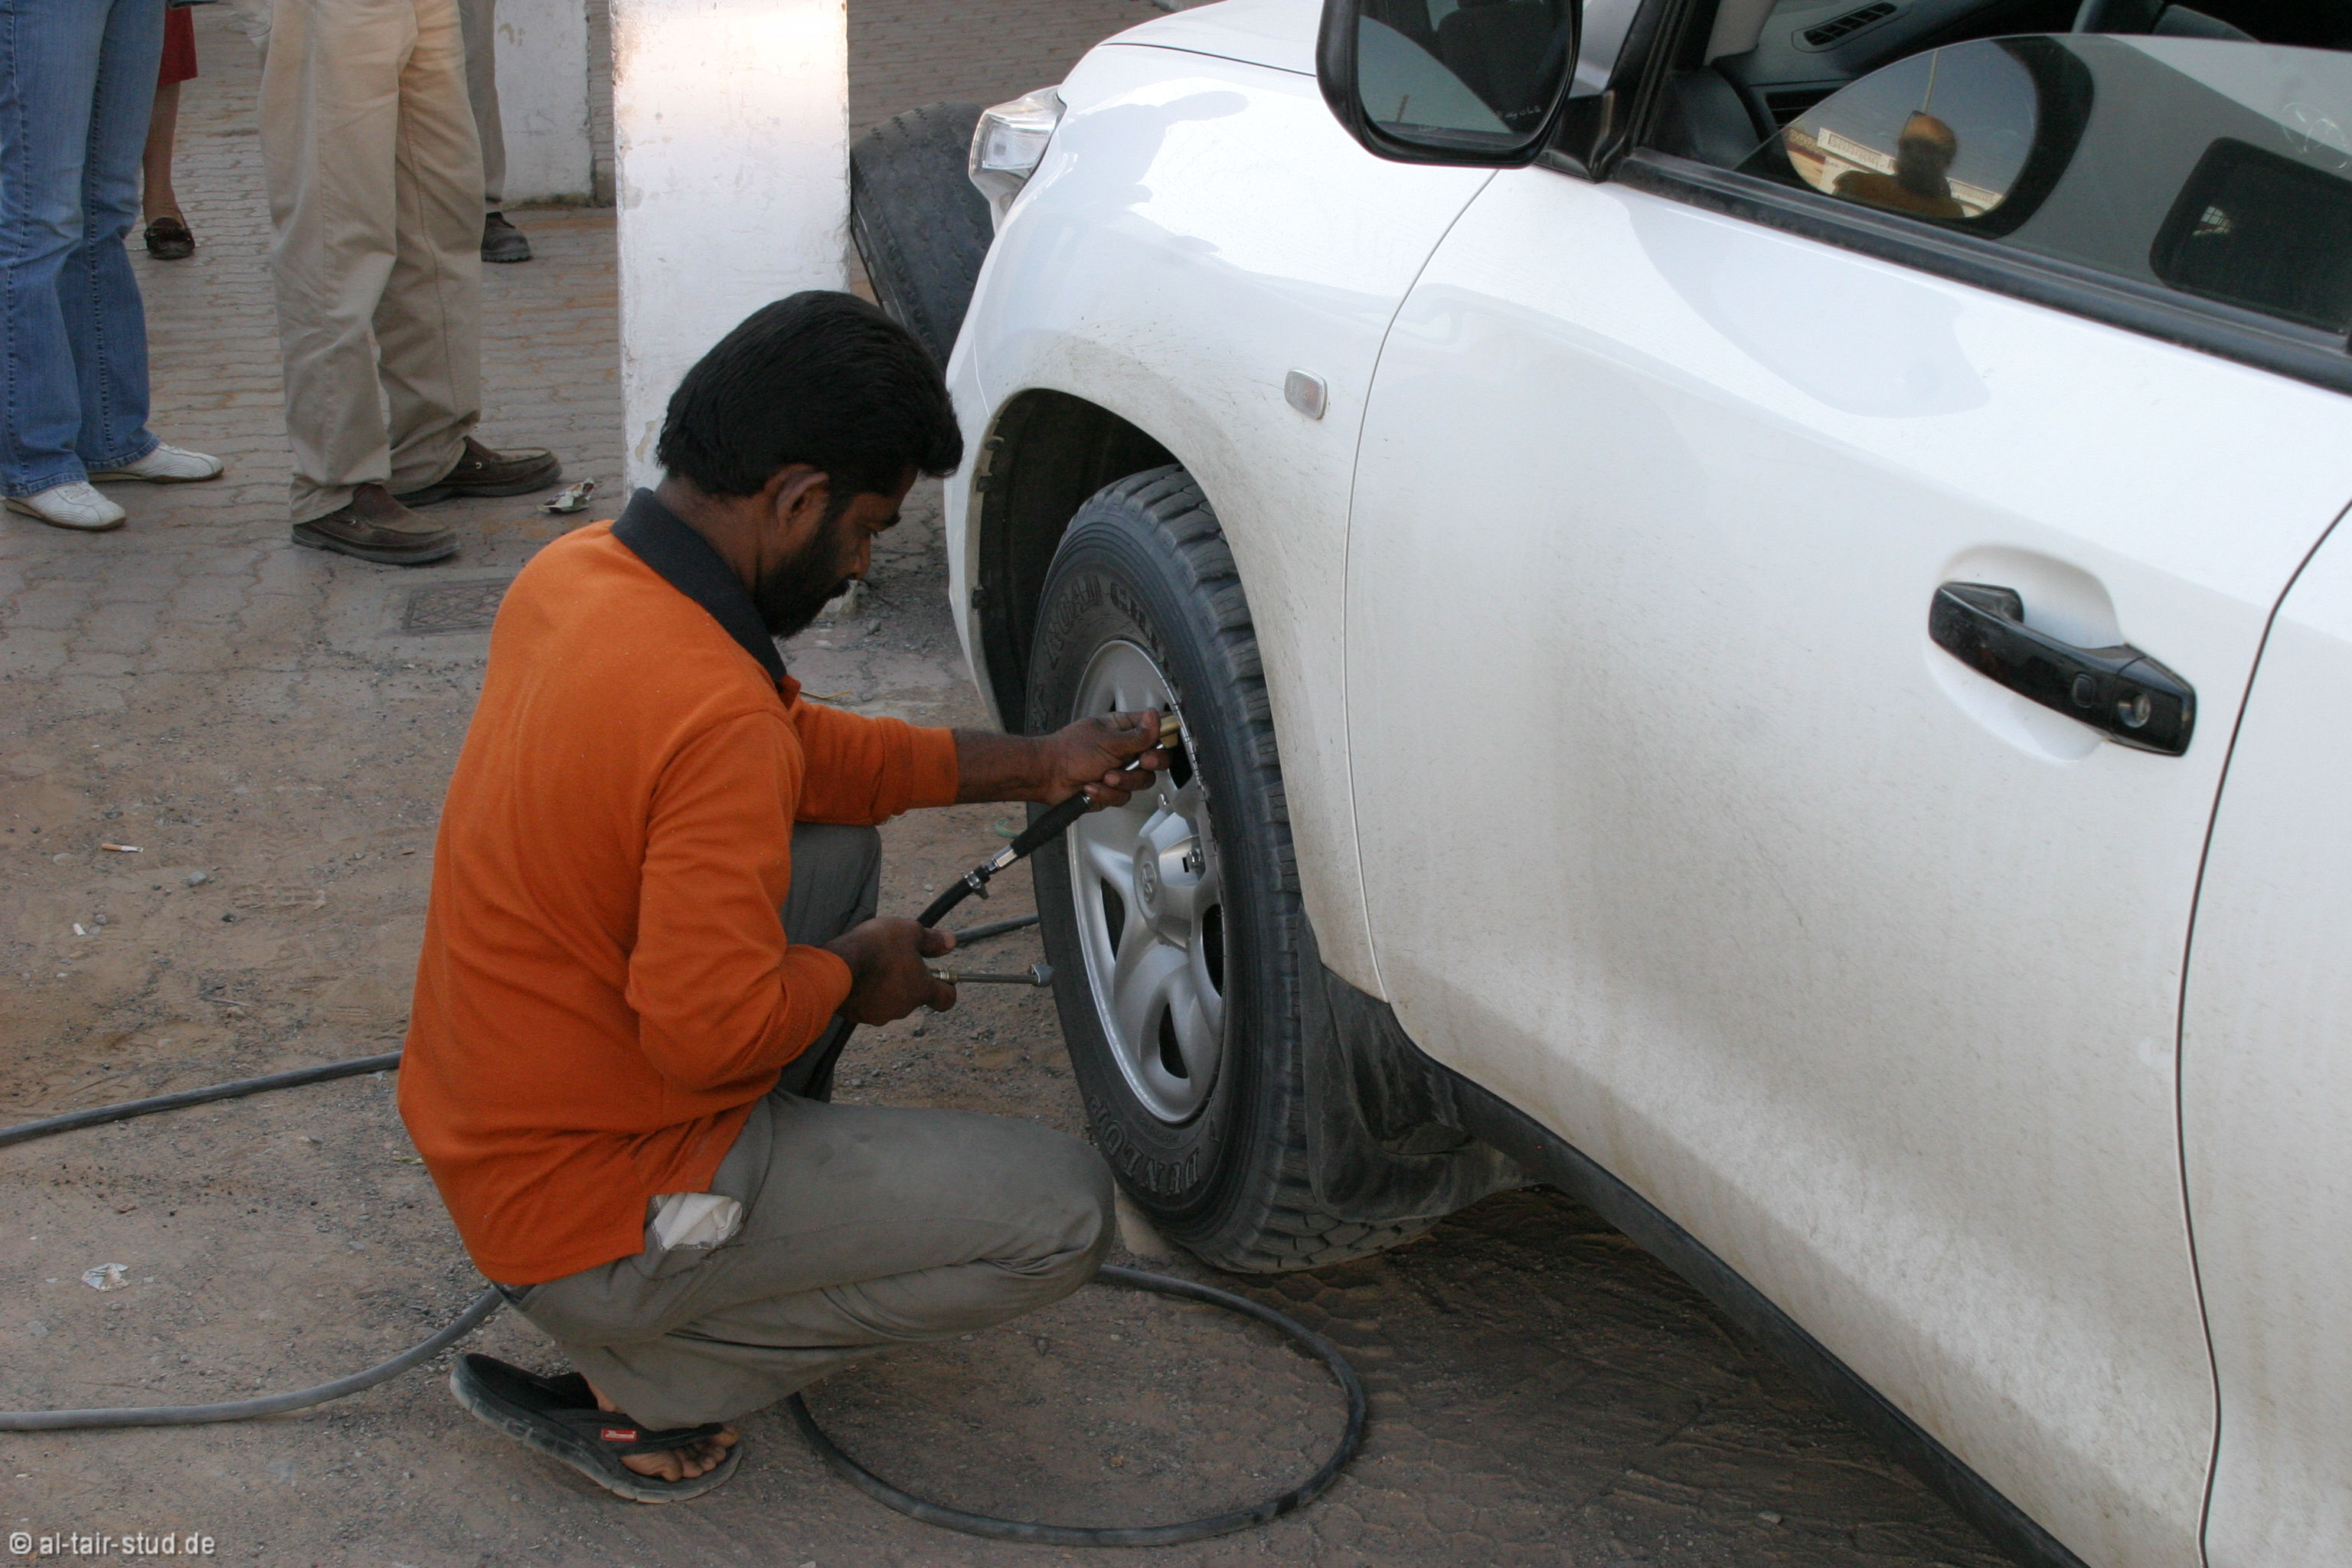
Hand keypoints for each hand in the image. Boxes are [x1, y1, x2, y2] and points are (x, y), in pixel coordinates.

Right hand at [825, 918, 956, 1022]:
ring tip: (873, 965)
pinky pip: (867, 1005)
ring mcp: (879, 1014)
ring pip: (889, 1001)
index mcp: (921, 990)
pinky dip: (865, 994)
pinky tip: (857, 976)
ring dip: (886, 987)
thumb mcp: (908, 932)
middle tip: (896, 960)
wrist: (835, 967)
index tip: (943, 979)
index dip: (947, 989)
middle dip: (909, 981)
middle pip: (914, 997)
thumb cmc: (875, 948)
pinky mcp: (857, 1016)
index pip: (946, 1000)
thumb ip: (931, 940)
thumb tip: (950, 942)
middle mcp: (903, 1008)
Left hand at [1046, 708, 1168, 807]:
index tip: (1158, 744)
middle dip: (1147, 763)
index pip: (1154, 730)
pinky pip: (1123, 797)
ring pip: (1141, 781)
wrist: (1047, 775)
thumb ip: (1137, 735)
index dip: (1162, 737)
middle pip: (1155, 760)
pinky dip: (1105, 794)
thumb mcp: (1108, 741)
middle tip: (1142, 761)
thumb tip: (1156, 718)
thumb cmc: (1070, 751)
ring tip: (1104, 776)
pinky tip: (1091, 787)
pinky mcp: (1111, 791)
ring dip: (1122, 781)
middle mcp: (1124, 750)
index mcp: (1123, 729)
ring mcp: (1119, 771)